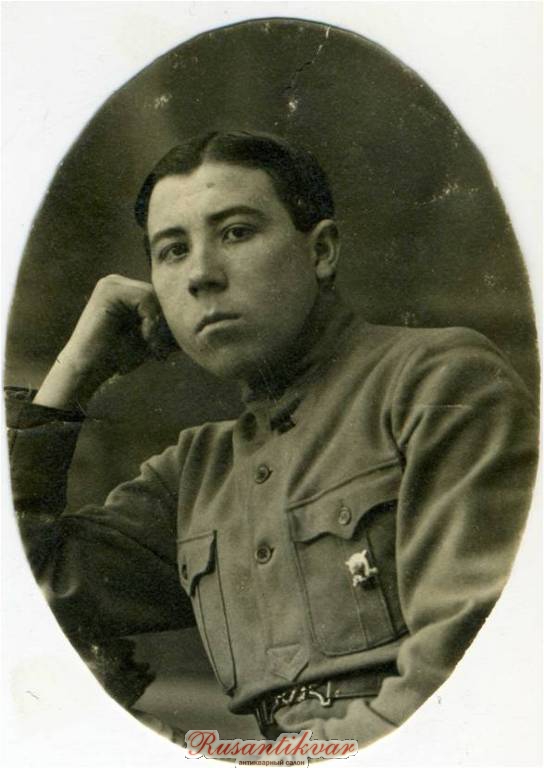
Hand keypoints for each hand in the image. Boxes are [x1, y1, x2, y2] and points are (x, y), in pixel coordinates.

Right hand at [34, 274, 177, 409]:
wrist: (88, 371)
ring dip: (158, 327)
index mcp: (127, 290)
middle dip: (165, 325)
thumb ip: (169, 327)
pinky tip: (143, 339)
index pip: (162, 298)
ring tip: (152, 348)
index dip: (168, 323)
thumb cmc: (118, 357)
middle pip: (160, 296)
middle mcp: (117, 281)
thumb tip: (201, 321)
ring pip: (156, 298)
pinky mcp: (109, 290)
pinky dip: (150, 323)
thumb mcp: (151, 338)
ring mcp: (111, 283)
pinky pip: (147, 300)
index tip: (163, 349)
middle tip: (160, 350)